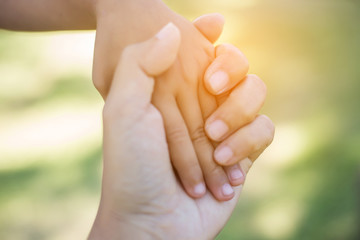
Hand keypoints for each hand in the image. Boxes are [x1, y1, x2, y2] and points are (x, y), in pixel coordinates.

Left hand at [92, 1, 255, 200]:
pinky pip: (265, 130)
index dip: (210, 38)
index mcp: (171, 92)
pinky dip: (248, 141)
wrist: (151, 222)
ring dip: (238, 112)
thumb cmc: (132, 166)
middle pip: (235, 66)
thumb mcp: (123, 110)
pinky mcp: (243, 153)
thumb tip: (172, 29)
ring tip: (214, 139)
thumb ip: (140, 63)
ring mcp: (224, 130)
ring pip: (256, 94)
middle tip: (212, 84)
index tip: (211, 27)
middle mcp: (199, 106)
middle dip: (231, 71)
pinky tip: (226, 161)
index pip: (200, 51)